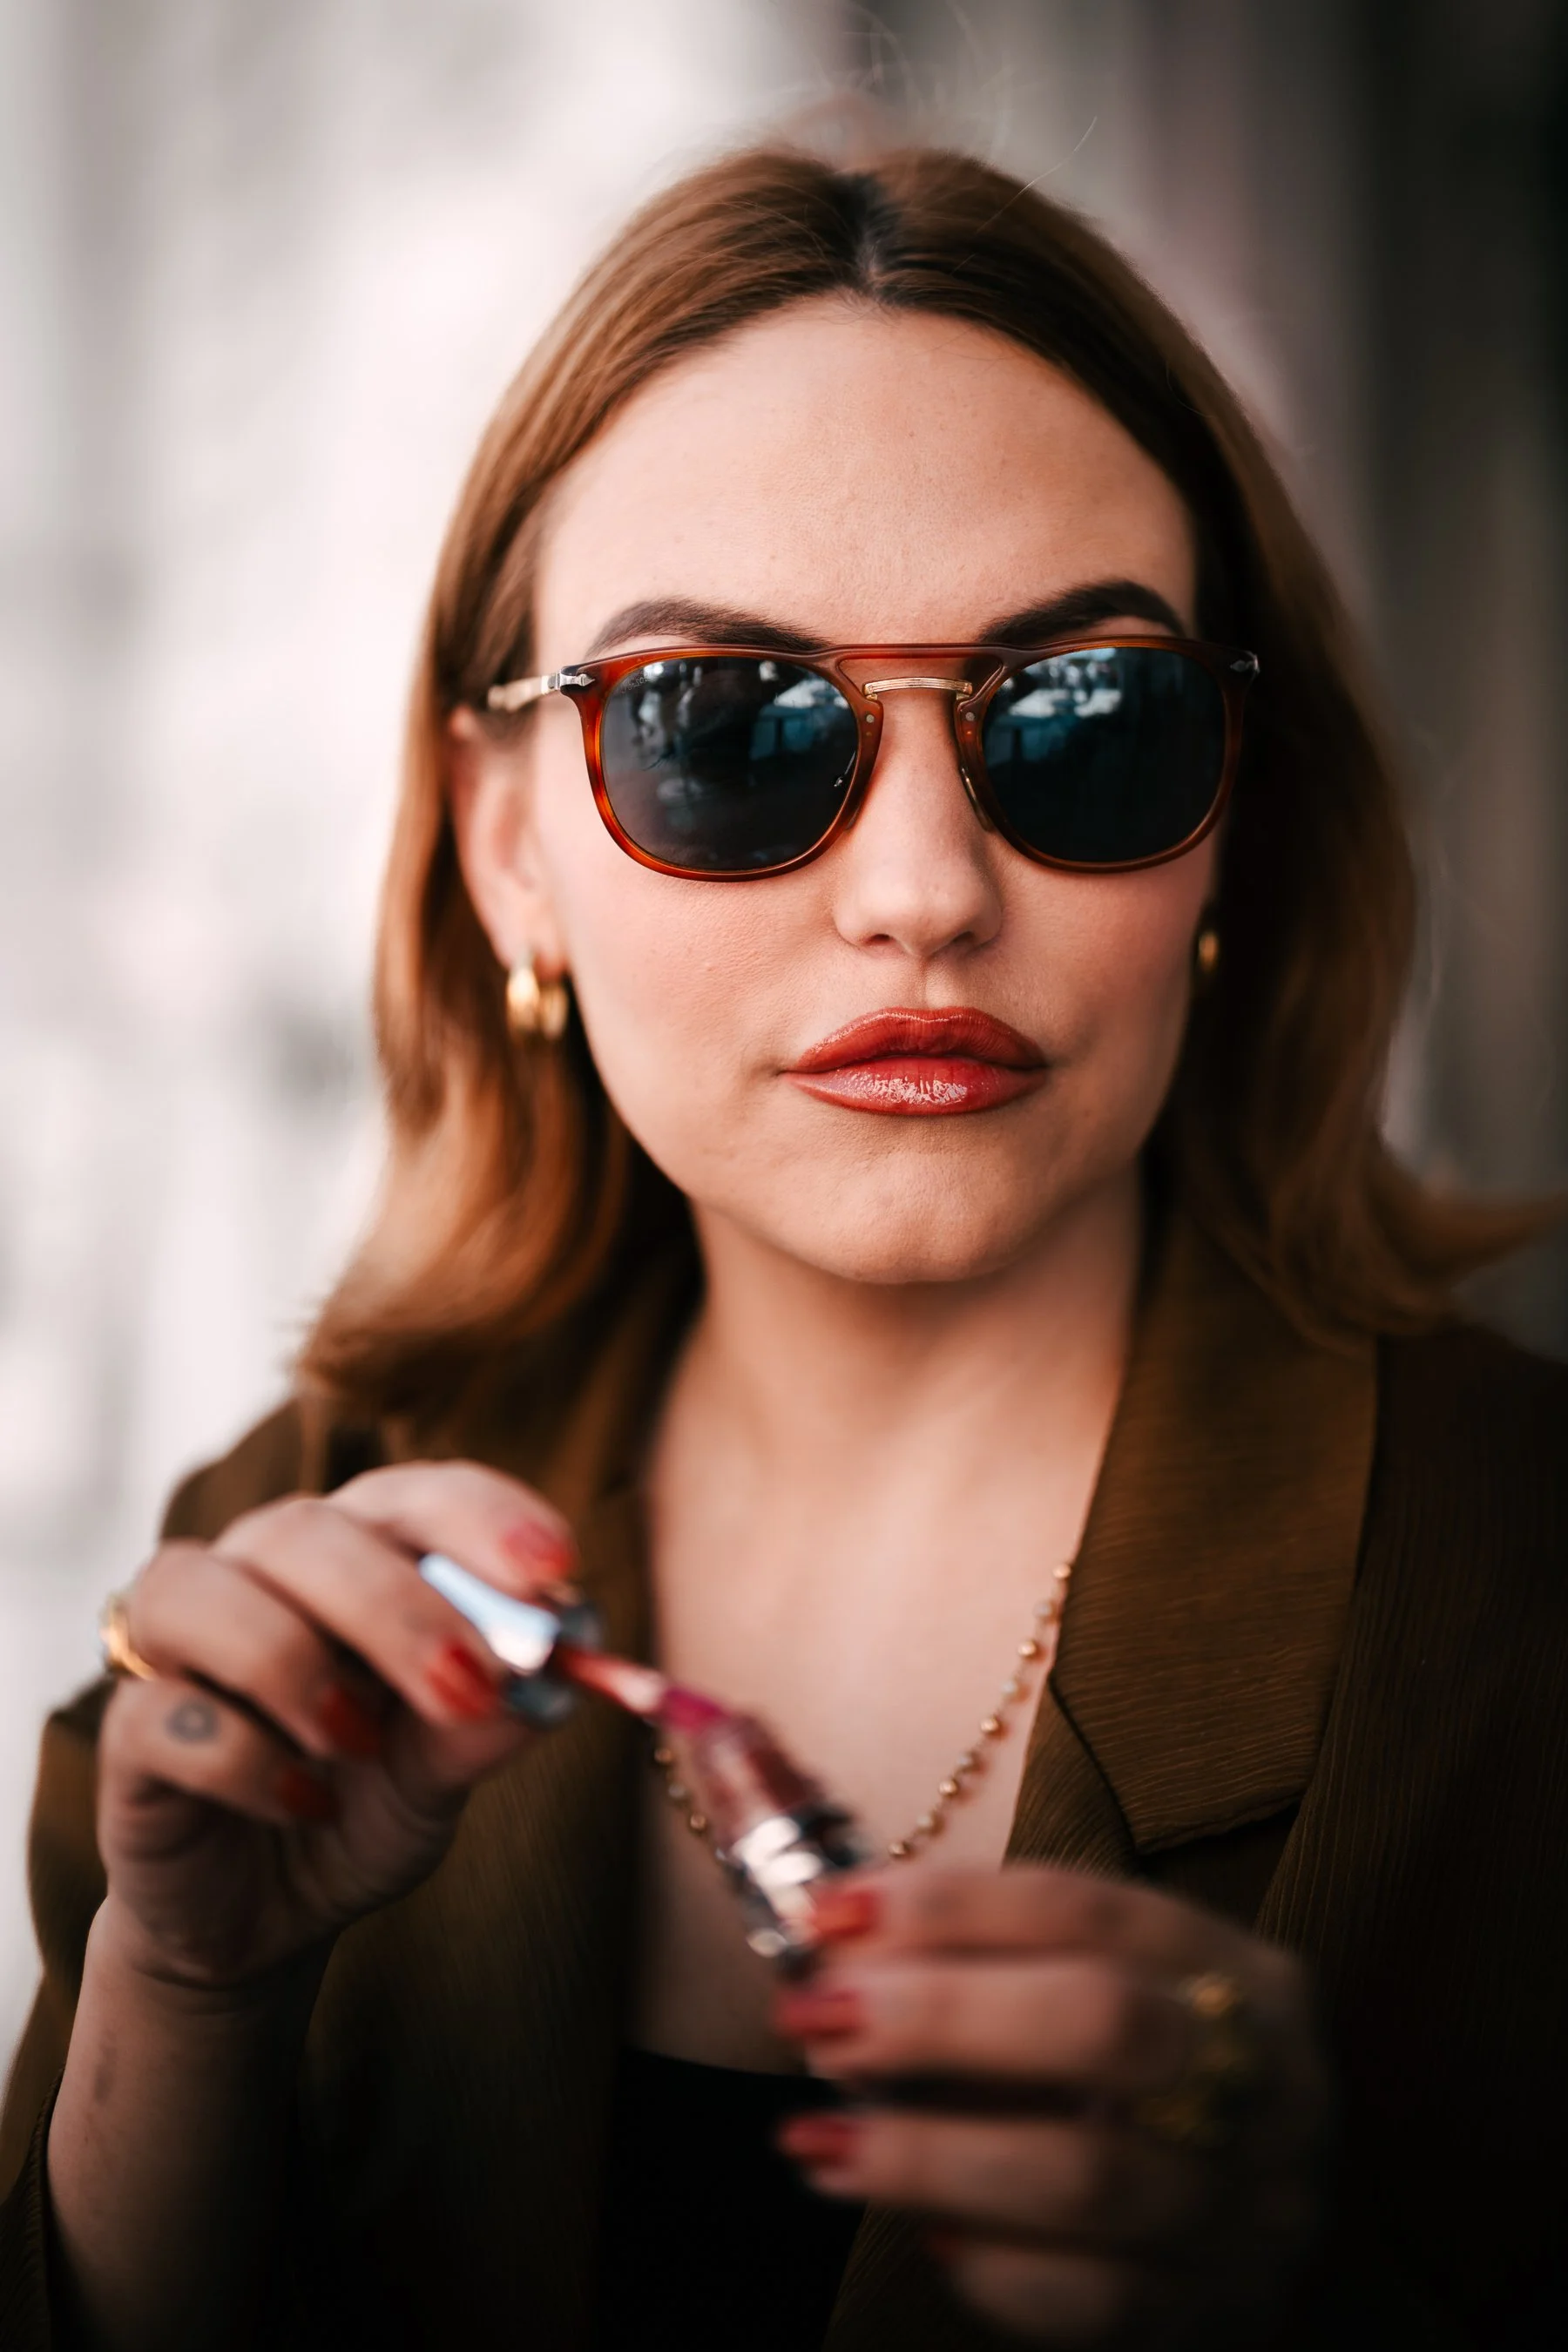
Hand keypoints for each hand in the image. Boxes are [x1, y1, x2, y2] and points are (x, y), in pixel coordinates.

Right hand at [96, 1463, 574, 1994]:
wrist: (270, 1915)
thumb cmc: (365, 1804)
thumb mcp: (446, 1769)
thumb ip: (491, 1718)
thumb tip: (555, 1676)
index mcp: (355, 1549)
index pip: (412, 1493)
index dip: (482, 1517)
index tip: (553, 1570)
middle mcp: (259, 1566)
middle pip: (310, 1532)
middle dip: (400, 1609)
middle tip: (470, 1687)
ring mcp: (180, 1638)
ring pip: (213, 1595)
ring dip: (301, 1669)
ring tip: (363, 1748)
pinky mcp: (127, 1728)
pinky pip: (165, 1714)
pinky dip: (246, 1761)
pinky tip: (302, 1802)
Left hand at [774, 1868, 1328, 2344]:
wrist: (1245, 2211)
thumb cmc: (1135, 2076)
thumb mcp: (1097, 1988)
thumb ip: (989, 1954)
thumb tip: (836, 1934)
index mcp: (1238, 1970)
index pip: (1086, 1909)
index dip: (951, 1905)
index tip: (832, 1914)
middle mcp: (1266, 2081)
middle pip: (1101, 2024)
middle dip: (941, 2015)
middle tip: (819, 2020)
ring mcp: (1248, 2208)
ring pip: (1084, 2173)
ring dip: (928, 2152)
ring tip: (818, 2140)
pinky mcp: (1210, 2315)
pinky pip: (1089, 2301)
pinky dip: (991, 2265)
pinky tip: (923, 2233)